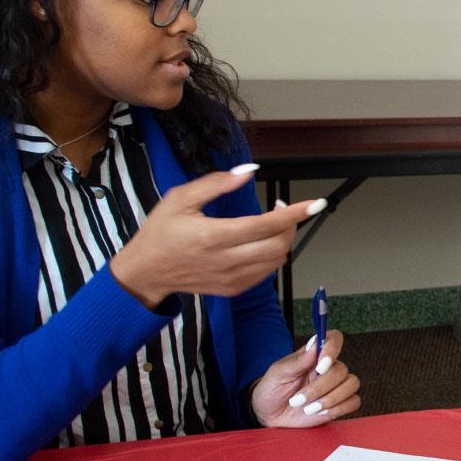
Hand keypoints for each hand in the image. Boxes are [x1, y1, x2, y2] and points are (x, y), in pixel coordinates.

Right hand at [109, 165, 323, 308]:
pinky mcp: (232, 289)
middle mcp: (226, 260)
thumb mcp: (181, 198)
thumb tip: (249, 171)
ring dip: (282, 240)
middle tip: (281, 209)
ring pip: (276, 261)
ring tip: (270, 224)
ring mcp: (231, 278)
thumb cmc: (161, 232)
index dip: (294, 214)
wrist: (146, 272)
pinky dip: (271, 256)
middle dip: (290, 225)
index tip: (314, 204)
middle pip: (278, 245)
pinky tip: (258, 243)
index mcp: (214, 236)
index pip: (266, 225)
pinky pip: (265, 273)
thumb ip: (217, 183)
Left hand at [250, 330, 359, 426]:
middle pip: (341, 370)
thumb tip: (314, 346)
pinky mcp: (340, 403)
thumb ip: (297, 361)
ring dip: (330, 399)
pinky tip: (320, 412)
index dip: (332, 349)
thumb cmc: (272, 389)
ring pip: (351, 384)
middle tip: (297, 400)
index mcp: (314, 355)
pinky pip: (354, 402)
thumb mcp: (278, 374)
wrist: (269, 414)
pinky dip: (339, 408)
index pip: (334, 339)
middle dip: (320, 388)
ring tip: (308, 408)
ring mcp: (336, 386)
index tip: (320, 367)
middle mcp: (329, 368)